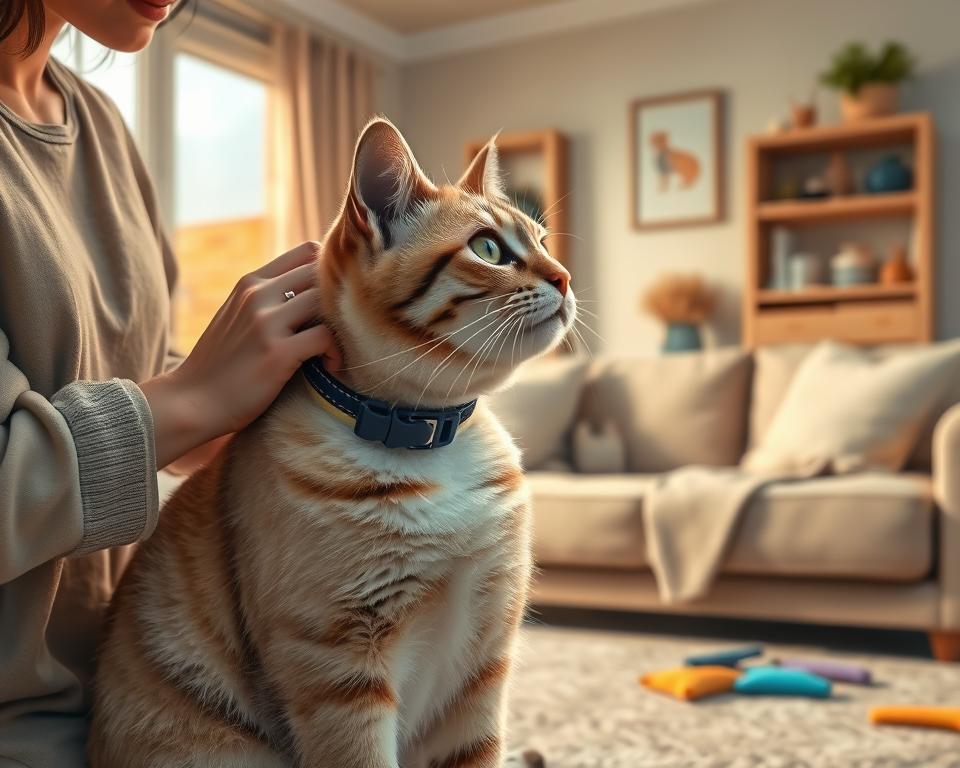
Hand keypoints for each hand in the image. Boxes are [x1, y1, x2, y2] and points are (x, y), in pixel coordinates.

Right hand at [141, 242, 340, 468]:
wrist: (190, 402)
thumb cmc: (218, 365)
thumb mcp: (236, 316)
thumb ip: (265, 300)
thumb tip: (305, 294)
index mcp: (250, 283)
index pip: (306, 252)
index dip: (329, 272)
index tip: (335, 300)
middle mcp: (258, 295)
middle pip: (321, 275)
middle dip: (340, 300)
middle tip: (345, 327)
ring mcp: (267, 323)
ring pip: (326, 302)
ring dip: (341, 325)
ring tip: (336, 348)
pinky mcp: (278, 352)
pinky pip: (326, 337)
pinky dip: (336, 352)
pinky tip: (331, 366)